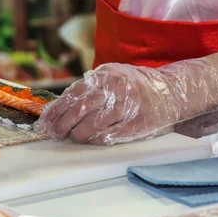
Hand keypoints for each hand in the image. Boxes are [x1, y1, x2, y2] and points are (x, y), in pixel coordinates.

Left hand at [34, 59, 217, 144]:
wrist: (171, 92)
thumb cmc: (135, 86)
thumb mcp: (112, 76)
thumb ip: (90, 87)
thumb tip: (60, 106)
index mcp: (106, 75)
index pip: (74, 94)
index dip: (57, 109)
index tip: (45, 120)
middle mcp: (116, 89)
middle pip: (80, 110)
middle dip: (62, 124)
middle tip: (52, 133)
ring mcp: (127, 108)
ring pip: (92, 125)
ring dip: (77, 134)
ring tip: (70, 137)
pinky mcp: (136, 125)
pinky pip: (109, 136)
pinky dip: (95, 140)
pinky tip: (89, 141)